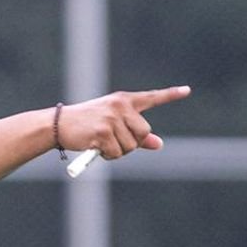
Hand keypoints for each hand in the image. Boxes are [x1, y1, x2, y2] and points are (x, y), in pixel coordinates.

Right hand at [59, 85, 190, 159]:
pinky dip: (107, 156)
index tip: (187, 90)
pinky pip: (116, 153)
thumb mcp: (112, 125)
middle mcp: (120, 106)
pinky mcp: (103, 132)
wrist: (58, 125)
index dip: (170, 95)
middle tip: (114, 142)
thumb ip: (135, 133)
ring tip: (101, 144)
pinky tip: (95, 148)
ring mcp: (111, 119)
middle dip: (132, 143)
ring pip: (130, 146)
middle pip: (144, 132)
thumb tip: (159, 144)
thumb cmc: (86, 125)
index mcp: (123, 101)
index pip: (151, 98)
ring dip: (117, 152)